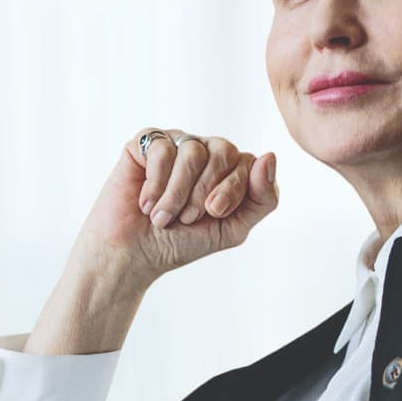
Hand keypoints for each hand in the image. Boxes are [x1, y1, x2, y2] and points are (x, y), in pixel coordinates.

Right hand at [72, 129, 280, 280]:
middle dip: (205, 189)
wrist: (132, 255)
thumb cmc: (180, 243)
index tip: (213, 214)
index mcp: (227, 170)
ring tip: (162, 216)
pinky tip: (145, 202)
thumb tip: (269, 156)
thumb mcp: (232, 229)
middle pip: (223, 150)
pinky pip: (161, 148)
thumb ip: (263, 197)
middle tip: (188, 217)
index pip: (247, 161)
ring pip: (192, 150)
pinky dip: (155, 182)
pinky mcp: (144, 144)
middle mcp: (203, 152)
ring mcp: (174, 145)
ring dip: (177, 192)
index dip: (232, 188)